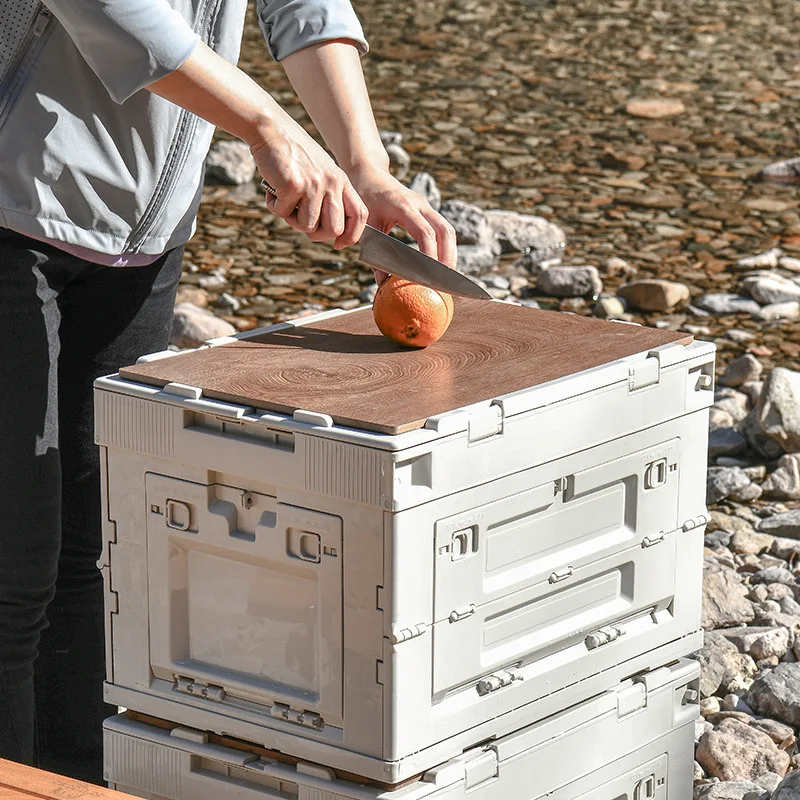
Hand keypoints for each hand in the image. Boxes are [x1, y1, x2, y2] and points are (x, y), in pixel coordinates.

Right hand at [250, 112, 367, 245]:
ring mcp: (314, 185)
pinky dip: (274, 206)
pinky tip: (272, 190)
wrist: (271, 130)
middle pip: (334, 229)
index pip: (359, 215)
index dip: (351, 235)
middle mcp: (332, 183)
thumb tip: (331, 232)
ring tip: (284, 201)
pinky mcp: (293, 185)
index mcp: (341, 181)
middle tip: (301, 221)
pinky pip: (283, 213)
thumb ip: (329, 196)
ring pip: (308, 227)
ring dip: (292, 220)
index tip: (338, 244)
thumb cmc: (294, 155)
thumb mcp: (321, 172)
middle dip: (316, 234)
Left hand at [345, 165, 457, 283]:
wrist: (369, 174)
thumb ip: (374, 253)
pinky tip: (442, 264)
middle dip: (448, 256)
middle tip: (444, 281)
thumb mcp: (367, 226)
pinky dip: (446, 247)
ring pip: (448, 230)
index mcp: (404, 207)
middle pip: (445, 230)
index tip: (429, 276)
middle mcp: (420, 204)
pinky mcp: (428, 210)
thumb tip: (382, 282)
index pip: (425, 233)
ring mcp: (426, 206)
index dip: (430, 255)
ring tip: (446, 276)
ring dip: (450, 253)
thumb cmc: (365, 199)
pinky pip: (443, 229)